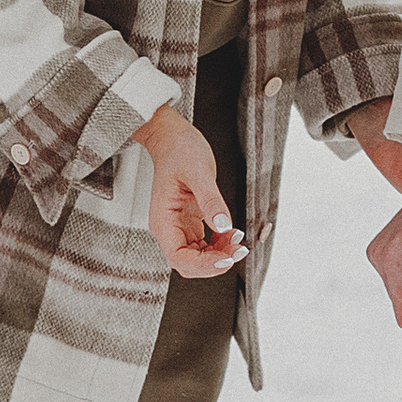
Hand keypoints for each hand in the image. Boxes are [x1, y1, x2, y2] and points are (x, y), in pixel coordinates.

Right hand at [135, 101, 244, 275]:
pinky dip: (218, 244)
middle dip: (213, 263)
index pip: (178, 257)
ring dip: (218, 255)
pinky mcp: (189, 222)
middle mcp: (169, 227)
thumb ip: (211, 200)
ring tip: (237, 241)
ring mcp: (178, 226)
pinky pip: (203, 244)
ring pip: (197, 257)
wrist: (172, 137)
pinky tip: (230, 234)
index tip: (224, 259)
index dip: (202, 264)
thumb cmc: (178, 150)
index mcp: (163, 219)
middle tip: (237, 251)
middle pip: (188, 263)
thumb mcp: (199, 171)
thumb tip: (223, 225)